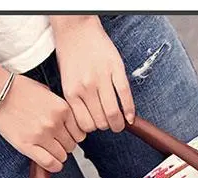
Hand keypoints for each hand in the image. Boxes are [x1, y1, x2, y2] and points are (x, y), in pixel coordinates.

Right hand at [0, 65, 82, 171]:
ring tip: (49, 148)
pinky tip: (52, 162)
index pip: (80, 133)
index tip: (67, 135)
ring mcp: (41, 135)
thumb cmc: (19, 90)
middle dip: (65, 145)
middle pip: (71, 145)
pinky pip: (50, 164)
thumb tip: (71, 125)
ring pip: (62, 156)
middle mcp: (54, 123)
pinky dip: (54, 166)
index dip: (74, 135)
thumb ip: (61, 109)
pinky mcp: (27, 146)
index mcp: (62, 109)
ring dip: (58, 155)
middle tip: (55, 141)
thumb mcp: (47, 93)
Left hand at [51, 15, 134, 132]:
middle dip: (107, 125)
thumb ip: (77, 101)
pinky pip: (125, 96)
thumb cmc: (71, 55)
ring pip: (113, 114)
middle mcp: (85, 87)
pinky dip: (130, 110)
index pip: (85, 125)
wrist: (75, 28)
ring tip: (120, 122)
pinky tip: (130, 116)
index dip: (93, 128)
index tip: (97, 124)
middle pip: (101, 122)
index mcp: (71, 92)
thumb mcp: (67, 81)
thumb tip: (91, 123)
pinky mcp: (115, 69)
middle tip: (110, 123)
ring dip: (119, 123)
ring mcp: (101, 78)